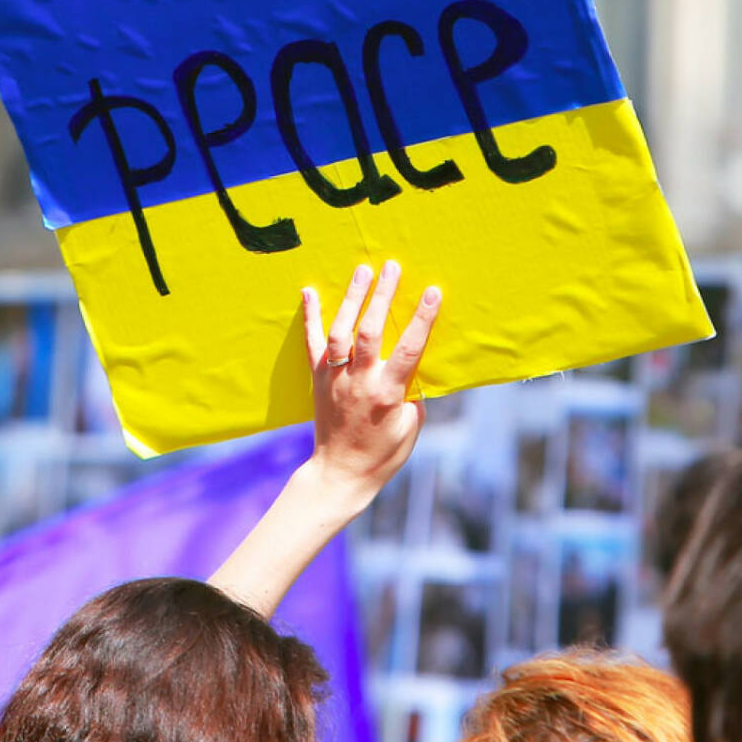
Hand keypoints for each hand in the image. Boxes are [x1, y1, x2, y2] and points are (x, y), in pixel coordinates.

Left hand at [301, 261, 441, 513]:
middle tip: (392, 266)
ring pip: (341, 332)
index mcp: (388, 394)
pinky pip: (313, 345)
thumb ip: (413, 395)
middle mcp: (360, 381)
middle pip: (370, 331)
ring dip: (351, 298)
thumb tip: (414, 367)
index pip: (408, 349)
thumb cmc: (382, 455)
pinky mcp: (318, 380)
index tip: (432, 291)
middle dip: (382, 296)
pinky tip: (309, 292)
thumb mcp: (410, 429)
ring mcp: (335, 379)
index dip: (422, 319)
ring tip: (362, 270)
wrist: (340, 475)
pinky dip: (311, 317)